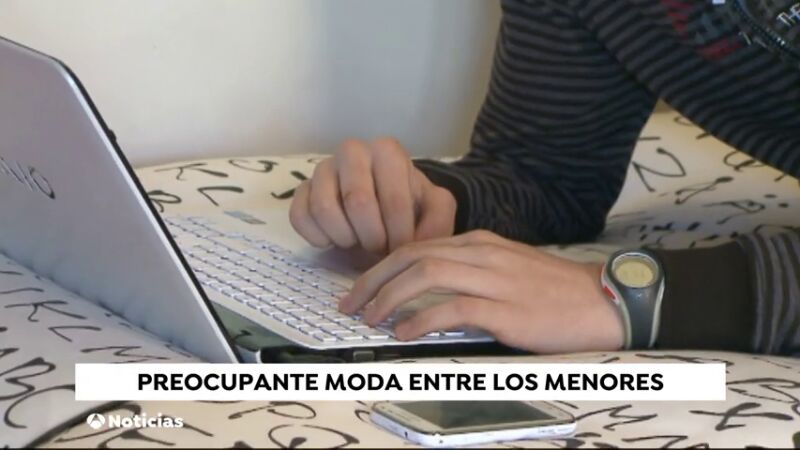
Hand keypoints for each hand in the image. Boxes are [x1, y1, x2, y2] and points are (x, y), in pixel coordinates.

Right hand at [289, 138, 456, 253]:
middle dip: (372, 237)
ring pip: (324, 209)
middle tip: (380, 248)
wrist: (384, 206)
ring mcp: (322, 169)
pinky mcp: (301, 191)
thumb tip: (416, 245)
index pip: (393, 200)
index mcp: (387, 151)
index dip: (399, 235)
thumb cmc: (410, 205)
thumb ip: (438, 223)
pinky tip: (334, 241)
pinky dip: (318, 238)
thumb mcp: (435, 210)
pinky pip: (300, 217)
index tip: (402, 249)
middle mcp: (352, 151)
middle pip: (357, 202)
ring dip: (345, 238)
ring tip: (358, 242)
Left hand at [339, 230, 623, 353]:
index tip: (361, 287)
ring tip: (369, 319)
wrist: (605, 300)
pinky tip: (404, 333)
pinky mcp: (506, 308)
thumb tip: (430, 291)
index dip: (382, 266)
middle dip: (373, 280)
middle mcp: (482, 253)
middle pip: (411, 256)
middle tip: (350, 304)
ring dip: (388, 297)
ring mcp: (494, 278)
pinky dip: (421, 320)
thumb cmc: (556, 291)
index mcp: (480, 243)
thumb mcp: (508, 269)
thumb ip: (471, 272)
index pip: (417, 245)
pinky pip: (452, 308)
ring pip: (425, 275)